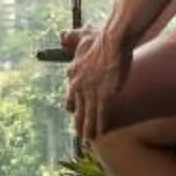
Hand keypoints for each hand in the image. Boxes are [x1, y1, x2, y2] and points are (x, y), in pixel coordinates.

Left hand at [63, 27, 134, 142]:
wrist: (112, 41)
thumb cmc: (100, 37)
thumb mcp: (82, 35)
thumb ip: (72, 37)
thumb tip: (63, 35)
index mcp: (73, 73)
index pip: (71, 94)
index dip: (74, 104)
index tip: (75, 110)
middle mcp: (78, 85)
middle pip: (76, 109)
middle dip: (78, 122)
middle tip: (79, 133)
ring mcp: (90, 92)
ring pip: (87, 116)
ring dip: (87, 129)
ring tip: (87, 140)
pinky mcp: (104, 97)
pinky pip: (101, 116)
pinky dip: (101, 126)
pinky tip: (101, 135)